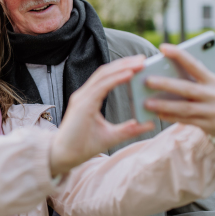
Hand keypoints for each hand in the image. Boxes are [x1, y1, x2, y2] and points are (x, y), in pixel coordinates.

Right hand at [50, 55, 154, 175]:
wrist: (64, 157)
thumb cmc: (83, 146)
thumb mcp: (112, 135)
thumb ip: (129, 129)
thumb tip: (149, 124)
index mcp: (88, 98)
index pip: (106, 77)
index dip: (121, 68)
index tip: (139, 64)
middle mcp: (84, 94)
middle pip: (105, 71)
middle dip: (124, 63)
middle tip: (143, 59)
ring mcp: (81, 98)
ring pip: (103, 75)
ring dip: (122, 67)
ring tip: (139, 63)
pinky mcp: (82, 105)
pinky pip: (101, 87)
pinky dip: (115, 79)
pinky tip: (129, 75)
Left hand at [144, 43, 214, 143]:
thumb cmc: (214, 95)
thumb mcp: (210, 83)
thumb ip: (194, 77)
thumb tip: (164, 71)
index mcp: (213, 79)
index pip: (195, 65)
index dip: (179, 55)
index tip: (163, 48)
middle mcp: (214, 94)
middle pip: (187, 88)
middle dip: (166, 84)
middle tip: (147, 80)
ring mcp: (213, 111)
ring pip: (185, 108)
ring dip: (164, 105)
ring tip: (146, 102)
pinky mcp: (210, 125)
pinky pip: (186, 121)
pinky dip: (171, 117)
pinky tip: (157, 114)